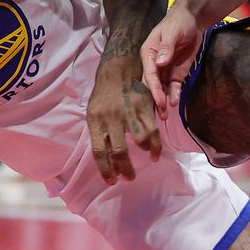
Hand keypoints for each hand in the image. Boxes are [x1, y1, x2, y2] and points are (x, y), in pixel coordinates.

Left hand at [87, 56, 161, 183]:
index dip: (105, 169)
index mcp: (95, 121)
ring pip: (139, 142)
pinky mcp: (144, 107)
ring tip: (148, 160)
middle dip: (125, 168)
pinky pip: (152, 130)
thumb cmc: (104, 95)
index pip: (99, 151)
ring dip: (144, 155)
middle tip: (129, 177)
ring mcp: (129, 112)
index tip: (112, 180)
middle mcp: (111, 118)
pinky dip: (155, 144)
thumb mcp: (94, 113)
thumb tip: (107, 158)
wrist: (117, 69)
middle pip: (119, 151)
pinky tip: (155, 151)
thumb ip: (100, 133)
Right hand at [140, 4, 205, 119]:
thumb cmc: (178, 23)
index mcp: (148, 53)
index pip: (149, 74)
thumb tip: (160, 63)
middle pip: (152, 84)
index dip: (153, 88)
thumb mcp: (172, 32)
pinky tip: (175, 103)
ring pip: (161, 89)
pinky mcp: (176, 73)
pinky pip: (174, 87)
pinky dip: (174, 94)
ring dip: (162, 102)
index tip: (159, 100)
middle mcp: (154, 64)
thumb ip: (166, 48)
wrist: (193, 21)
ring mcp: (165, 70)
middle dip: (155, 100)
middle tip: (159, 116)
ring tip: (164, 117)